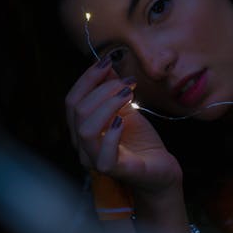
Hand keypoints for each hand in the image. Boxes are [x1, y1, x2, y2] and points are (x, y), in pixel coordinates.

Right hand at [65, 59, 182, 193]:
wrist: (160, 168)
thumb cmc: (140, 139)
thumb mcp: (125, 106)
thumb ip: (112, 87)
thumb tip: (106, 62)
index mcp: (81, 127)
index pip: (72, 99)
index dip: (87, 78)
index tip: (107, 60)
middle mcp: (82, 145)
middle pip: (77, 109)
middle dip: (102, 88)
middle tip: (128, 82)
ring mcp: (95, 159)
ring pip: (85, 129)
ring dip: (106, 104)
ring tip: (128, 93)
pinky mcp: (114, 171)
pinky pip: (103, 156)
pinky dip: (112, 134)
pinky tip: (123, 120)